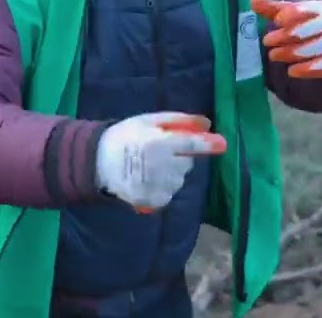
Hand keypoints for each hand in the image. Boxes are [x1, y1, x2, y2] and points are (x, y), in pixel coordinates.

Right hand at [95, 112, 225, 210]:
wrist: (98, 162)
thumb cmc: (126, 137)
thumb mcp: (148, 121)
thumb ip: (179, 121)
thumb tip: (207, 123)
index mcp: (160, 143)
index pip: (192, 145)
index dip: (209, 144)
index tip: (222, 144)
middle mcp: (161, 166)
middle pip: (187, 164)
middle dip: (180, 158)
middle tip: (161, 152)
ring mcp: (157, 186)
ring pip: (179, 180)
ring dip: (172, 174)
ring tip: (151, 167)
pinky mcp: (152, 201)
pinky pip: (169, 194)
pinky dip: (163, 188)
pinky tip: (148, 180)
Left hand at [250, 0, 321, 78]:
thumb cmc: (309, 22)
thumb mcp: (293, 12)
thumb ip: (273, 8)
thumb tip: (253, 1)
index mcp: (317, 9)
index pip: (305, 10)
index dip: (292, 14)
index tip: (277, 19)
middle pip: (306, 30)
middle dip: (285, 36)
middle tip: (266, 41)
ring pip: (312, 49)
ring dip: (290, 53)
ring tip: (273, 55)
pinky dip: (306, 69)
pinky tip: (291, 71)